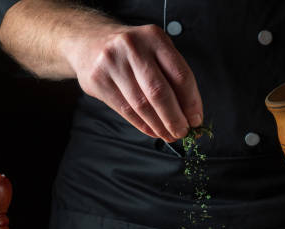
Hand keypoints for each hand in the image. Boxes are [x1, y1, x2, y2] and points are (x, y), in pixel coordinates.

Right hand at [69, 24, 202, 142]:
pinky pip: (125, 110)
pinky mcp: (98, 80)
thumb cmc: (131, 51)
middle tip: (182, 132)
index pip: (180, 75)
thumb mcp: (155, 50)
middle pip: (159, 92)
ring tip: (169, 135)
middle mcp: (132, 47)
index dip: (191, 102)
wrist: (88, 41)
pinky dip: (143, 125)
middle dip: (175, 118)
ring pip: (141, 105)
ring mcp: (112, 63)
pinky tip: (153, 131)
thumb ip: (173, 75)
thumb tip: (191, 113)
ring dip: (159, 126)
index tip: (196, 119)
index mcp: (154, 37)